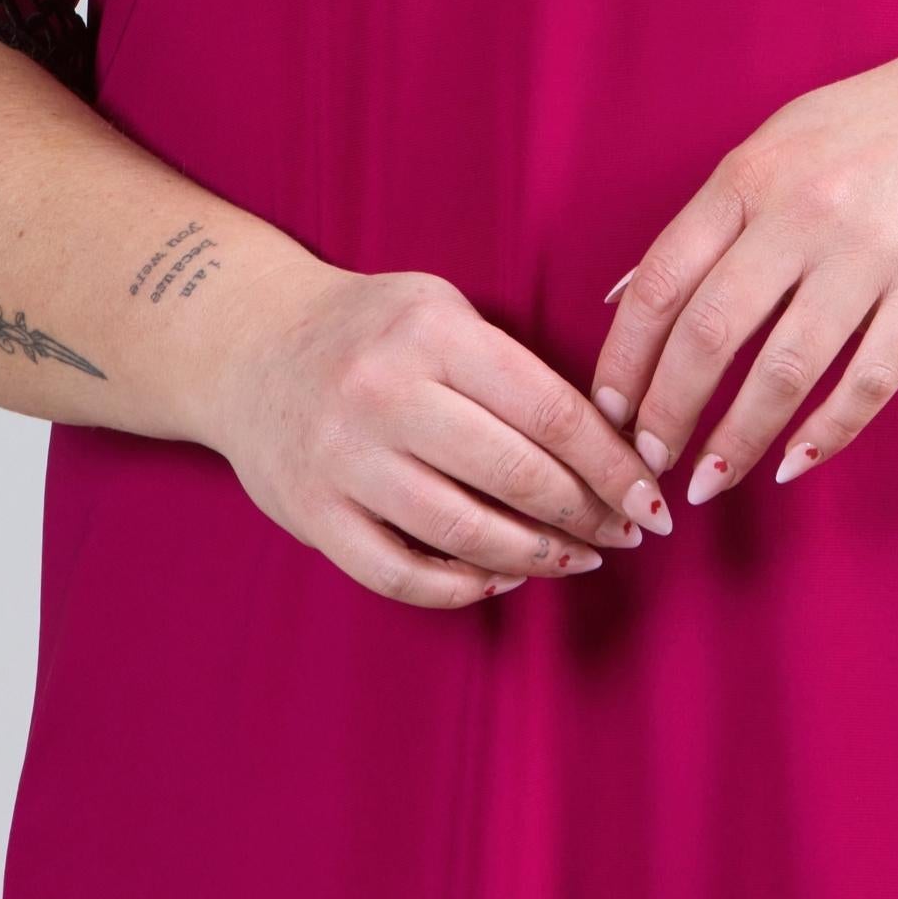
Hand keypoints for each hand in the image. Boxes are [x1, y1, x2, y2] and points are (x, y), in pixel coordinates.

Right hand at [210, 262, 675, 608]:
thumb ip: (513, 368)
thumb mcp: (442, 310)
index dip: (613, 465)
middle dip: (588, 515)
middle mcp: (384, 394)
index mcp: (432, 333)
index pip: (550, 410)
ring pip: (464, 532)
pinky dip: (461, 588)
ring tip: (576, 559)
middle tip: (627, 534)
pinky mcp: (311, 514)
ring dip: (537, 557)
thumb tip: (610, 447)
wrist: (246, 345)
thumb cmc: (371, 330)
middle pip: (517, 475)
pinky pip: (400, 574)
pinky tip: (500, 578)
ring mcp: (343, 459)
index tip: (651, 498)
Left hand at [586, 8, 897, 504]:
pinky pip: (869, 380)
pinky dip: (827, 432)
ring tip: (712, 480)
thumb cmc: (885, 123)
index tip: (608, 411)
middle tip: (648, 460)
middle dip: (669, 411)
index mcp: (751, 176)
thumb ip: (709, 217)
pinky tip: (795, 462)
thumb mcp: (782, 143)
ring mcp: (871, 254)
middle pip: (711, 334)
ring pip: (785, 370)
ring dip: (737, 437)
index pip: (662, 280)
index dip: (626, 357)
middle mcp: (803, 214)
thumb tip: (622, 295)